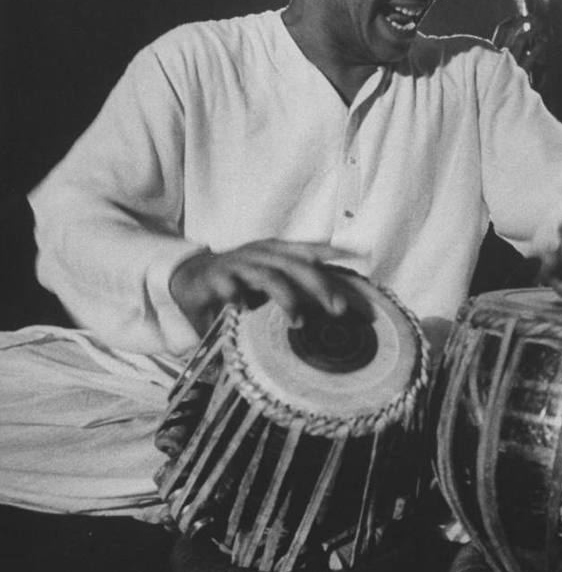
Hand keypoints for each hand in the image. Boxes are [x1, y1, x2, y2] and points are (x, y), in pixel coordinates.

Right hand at [169, 239, 369, 335]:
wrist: (191, 278)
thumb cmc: (240, 281)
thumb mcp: (270, 280)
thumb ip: (298, 287)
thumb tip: (336, 302)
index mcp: (276, 252)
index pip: (309, 249)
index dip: (333, 250)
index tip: (359, 255)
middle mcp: (260, 254)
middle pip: (296, 265)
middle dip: (320, 286)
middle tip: (339, 309)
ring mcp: (238, 264)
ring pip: (269, 276)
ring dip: (286, 298)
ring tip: (298, 322)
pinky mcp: (215, 277)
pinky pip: (229, 286)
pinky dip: (237, 297)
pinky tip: (242, 310)